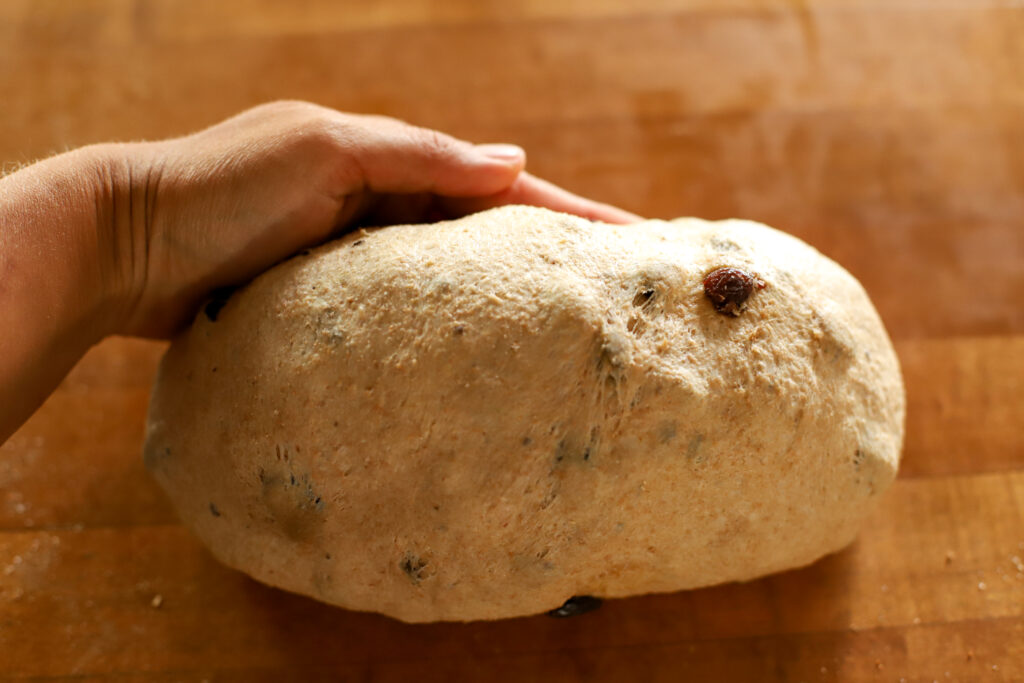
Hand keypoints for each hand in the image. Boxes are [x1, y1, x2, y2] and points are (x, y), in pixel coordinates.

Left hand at [101, 101, 638, 337]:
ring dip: (508, 296)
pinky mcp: (335, 303)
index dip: (570, 211)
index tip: (633, 239)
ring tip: (568, 330)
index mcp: (392, 162)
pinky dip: (449, 326)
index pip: (501, 187)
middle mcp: (384, 207)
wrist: (131, 246)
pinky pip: (408, 313)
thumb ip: (418, 156)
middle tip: (617, 292)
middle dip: (554, 255)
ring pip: (453, 277)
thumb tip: (517, 161)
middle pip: (489, 233)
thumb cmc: (222, 187)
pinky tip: (480, 354)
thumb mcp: (324, 151)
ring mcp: (361, 258)